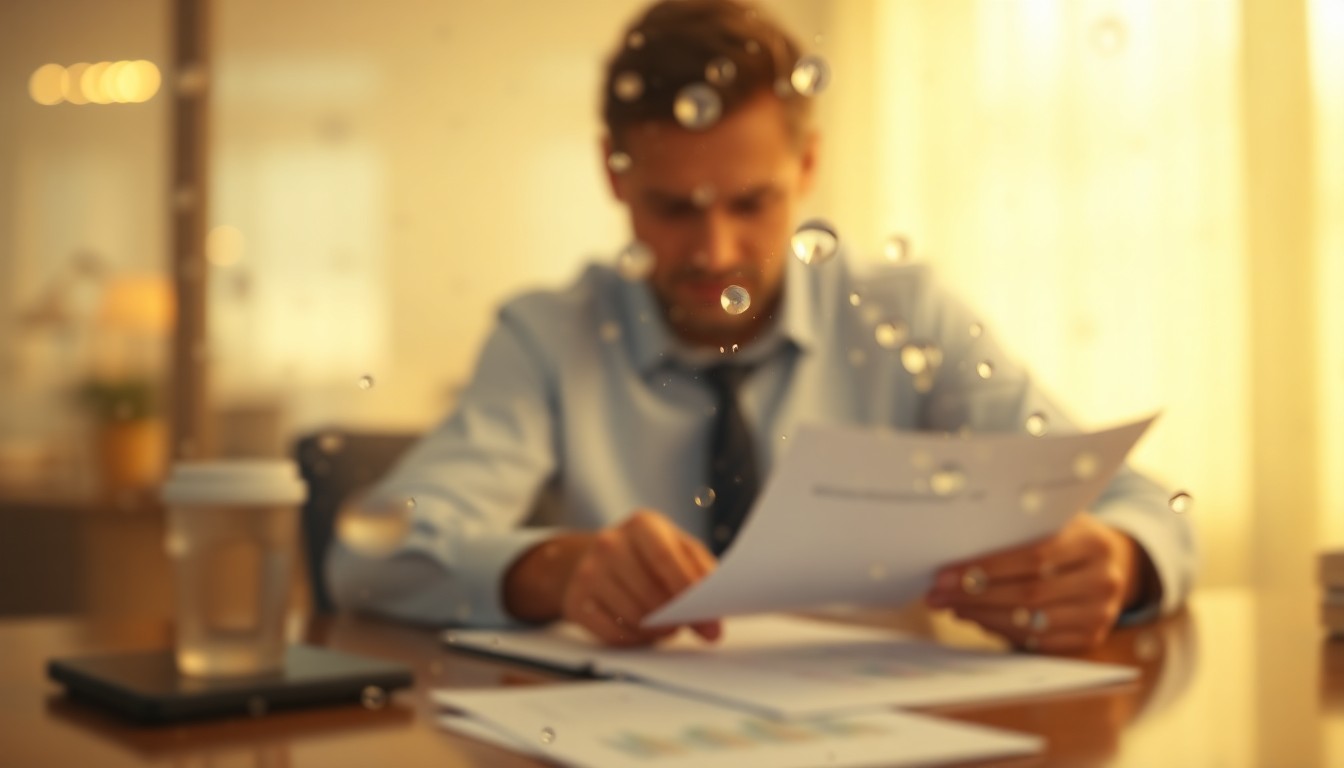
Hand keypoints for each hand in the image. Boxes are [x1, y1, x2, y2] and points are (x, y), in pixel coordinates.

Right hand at [560, 510, 721, 646]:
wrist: (597, 558)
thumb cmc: (649, 556)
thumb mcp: (679, 550)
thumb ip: (701, 578)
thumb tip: (713, 624)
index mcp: (642, 524)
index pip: (665, 558)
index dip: (688, 591)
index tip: (710, 619)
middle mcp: (610, 543)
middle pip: (649, 592)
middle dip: (676, 617)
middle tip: (689, 626)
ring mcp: (588, 572)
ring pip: (633, 616)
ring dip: (658, 630)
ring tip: (666, 625)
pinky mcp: (576, 601)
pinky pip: (614, 633)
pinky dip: (636, 639)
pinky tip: (643, 629)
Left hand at [924, 514, 1146, 652]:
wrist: (1115, 562)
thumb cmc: (1066, 536)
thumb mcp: (1053, 521)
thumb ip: (1017, 531)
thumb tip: (957, 549)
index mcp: (1093, 543)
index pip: (1032, 558)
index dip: (984, 569)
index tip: (944, 575)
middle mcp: (1103, 581)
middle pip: (1029, 594)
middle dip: (974, 596)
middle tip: (937, 595)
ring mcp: (1100, 614)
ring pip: (1031, 621)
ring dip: (982, 616)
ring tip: (951, 606)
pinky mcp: (1090, 637)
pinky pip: (1039, 641)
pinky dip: (1002, 631)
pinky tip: (977, 619)